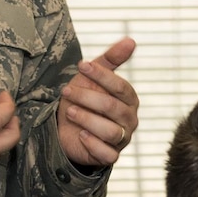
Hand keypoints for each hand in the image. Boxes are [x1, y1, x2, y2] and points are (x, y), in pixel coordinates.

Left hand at [57, 37, 138, 167]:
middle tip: (66, 92)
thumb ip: (111, 59)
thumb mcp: (93, 77)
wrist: (67, 128)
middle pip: (112, 108)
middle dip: (87, 98)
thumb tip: (131, 40)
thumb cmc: (84, 99)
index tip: (81, 67)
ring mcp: (122, 139)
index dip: (101, 76)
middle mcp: (129, 119)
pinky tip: (80, 135)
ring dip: (86, 119)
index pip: (120, 87)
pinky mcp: (110, 156)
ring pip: (110, 131)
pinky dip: (92, 144)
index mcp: (129, 99)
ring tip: (69, 112)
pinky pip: (107, 154)